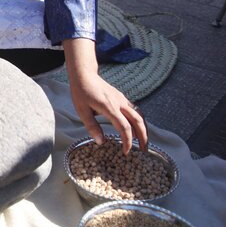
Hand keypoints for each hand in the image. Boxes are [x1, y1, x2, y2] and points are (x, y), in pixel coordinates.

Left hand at [62, 37, 147, 153]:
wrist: (84, 75)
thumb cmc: (81, 92)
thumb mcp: (82, 111)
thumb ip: (92, 127)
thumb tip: (101, 142)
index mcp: (110, 107)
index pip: (124, 127)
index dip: (127, 141)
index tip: (126, 152)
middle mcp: (119, 103)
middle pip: (138, 121)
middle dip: (143, 137)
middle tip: (144, 150)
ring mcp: (122, 99)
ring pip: (139, 115)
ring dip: (144, 129)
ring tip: (143, 142)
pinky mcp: (122, 98)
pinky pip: (135, 110)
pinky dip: (139, 121)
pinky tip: (137, 128)